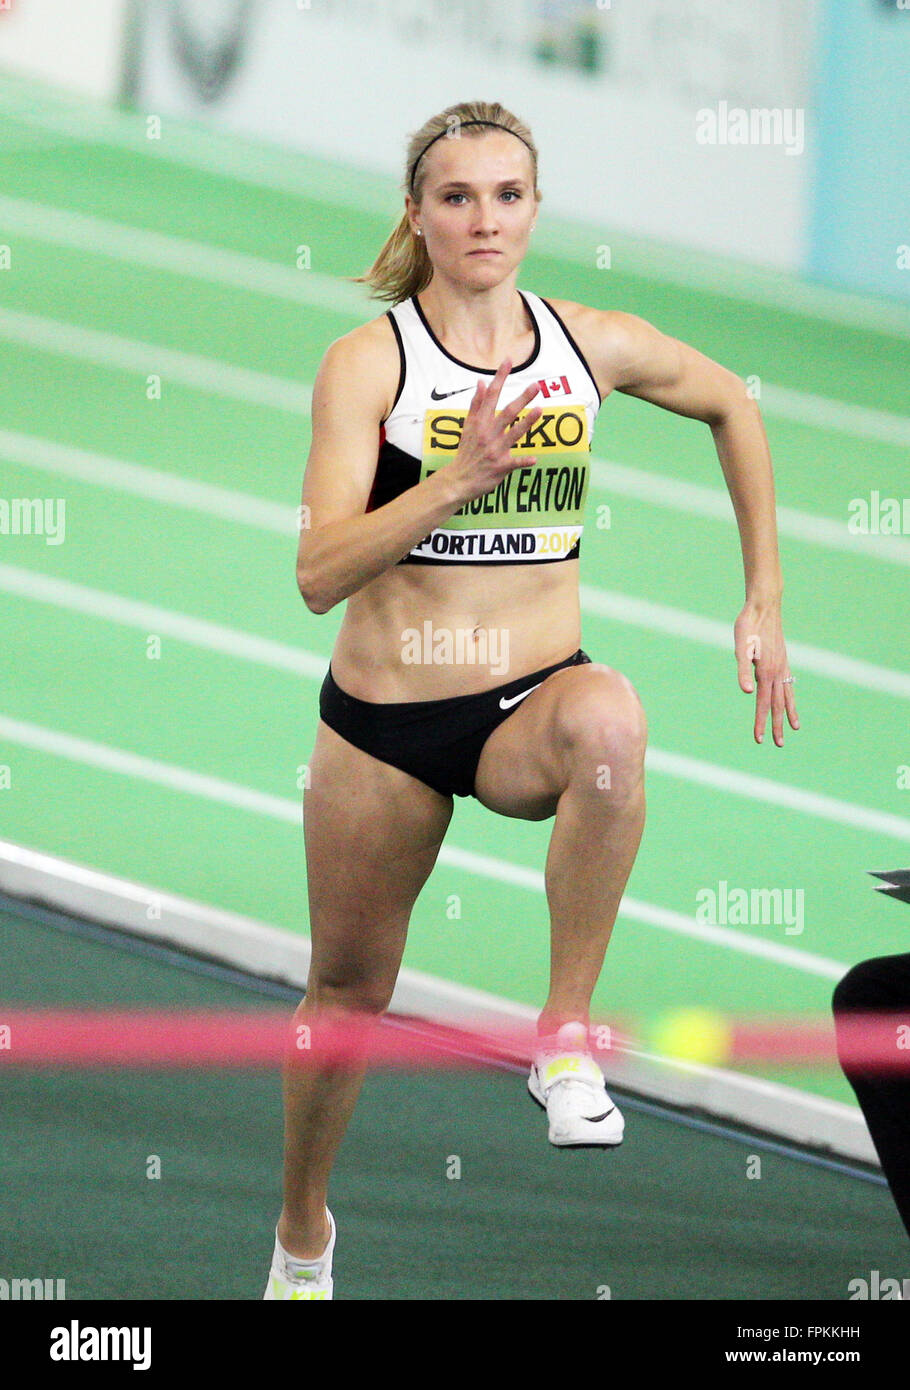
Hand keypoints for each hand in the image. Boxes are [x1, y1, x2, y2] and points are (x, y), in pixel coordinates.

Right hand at [446, 359, 541, 503]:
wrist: (459, 480)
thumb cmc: (466, 452)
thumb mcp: (468, 426)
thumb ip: (476, 404)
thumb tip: (482, 382)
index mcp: (480, 422)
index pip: (491, 395)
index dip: (500, 377)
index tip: (508, 361)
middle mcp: (488, 434)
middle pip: (507, 412)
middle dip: (523, 398)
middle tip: (537, 385)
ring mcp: (495, 450)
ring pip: (514, 433)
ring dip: (528, 422)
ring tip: (540, 409)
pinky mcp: (500, 466)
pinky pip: (514, 463)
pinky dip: (523, 461)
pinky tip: (534, 459)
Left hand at [734, 600, 799, 745]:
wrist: (764, 606)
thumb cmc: (748, 625)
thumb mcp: (740, 646)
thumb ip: (743, 669)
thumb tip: (748, 692)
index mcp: (766, 672)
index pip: (763, 704)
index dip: (761, 722)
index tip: (759, 739)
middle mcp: (777, 672)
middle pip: (777, 704)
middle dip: (777, 725)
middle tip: (778, 744)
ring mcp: (782, 666)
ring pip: (786, 695)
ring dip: (788, 713)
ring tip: (794, 728)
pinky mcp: (783, 660)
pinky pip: (789, 684)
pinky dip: (791, 696)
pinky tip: (791, 700)